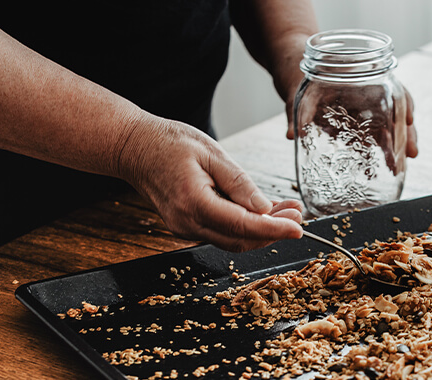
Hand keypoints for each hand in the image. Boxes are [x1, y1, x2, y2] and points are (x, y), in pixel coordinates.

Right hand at [118, 116, 302, 251]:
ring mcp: (184, 228)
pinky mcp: (186, 225)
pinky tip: (261, 210)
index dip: (275, 229)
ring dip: (262, 229)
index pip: (243, 226)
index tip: (298, 227)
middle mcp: (187, 223)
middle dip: (273, 231)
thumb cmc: (169, 143)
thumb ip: (239, 183)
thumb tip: (264, 208)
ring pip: (233, 240)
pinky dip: (244, 226)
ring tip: (286, 210)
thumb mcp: (211, 153)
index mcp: (194, 203)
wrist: (133, 147)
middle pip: (241, 240)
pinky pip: (221, 232)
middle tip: (298, 214)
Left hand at [285, 84, 418, 158]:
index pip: (389, 87)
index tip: (408, 119)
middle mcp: (365, 95)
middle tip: (412, 153)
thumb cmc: (296, 75)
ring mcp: (362, 110)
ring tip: (399, 166)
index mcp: (357, 80)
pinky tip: (386, 166)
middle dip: (406, 132)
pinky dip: (382, 151)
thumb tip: (290, 134)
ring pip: (388, 126)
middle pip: (395, 111)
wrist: (292, 74)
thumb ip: (293, 113)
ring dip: (398, 145)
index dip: (403, 102)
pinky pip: (374, 136)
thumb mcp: (293, 92)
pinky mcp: (354, 123)